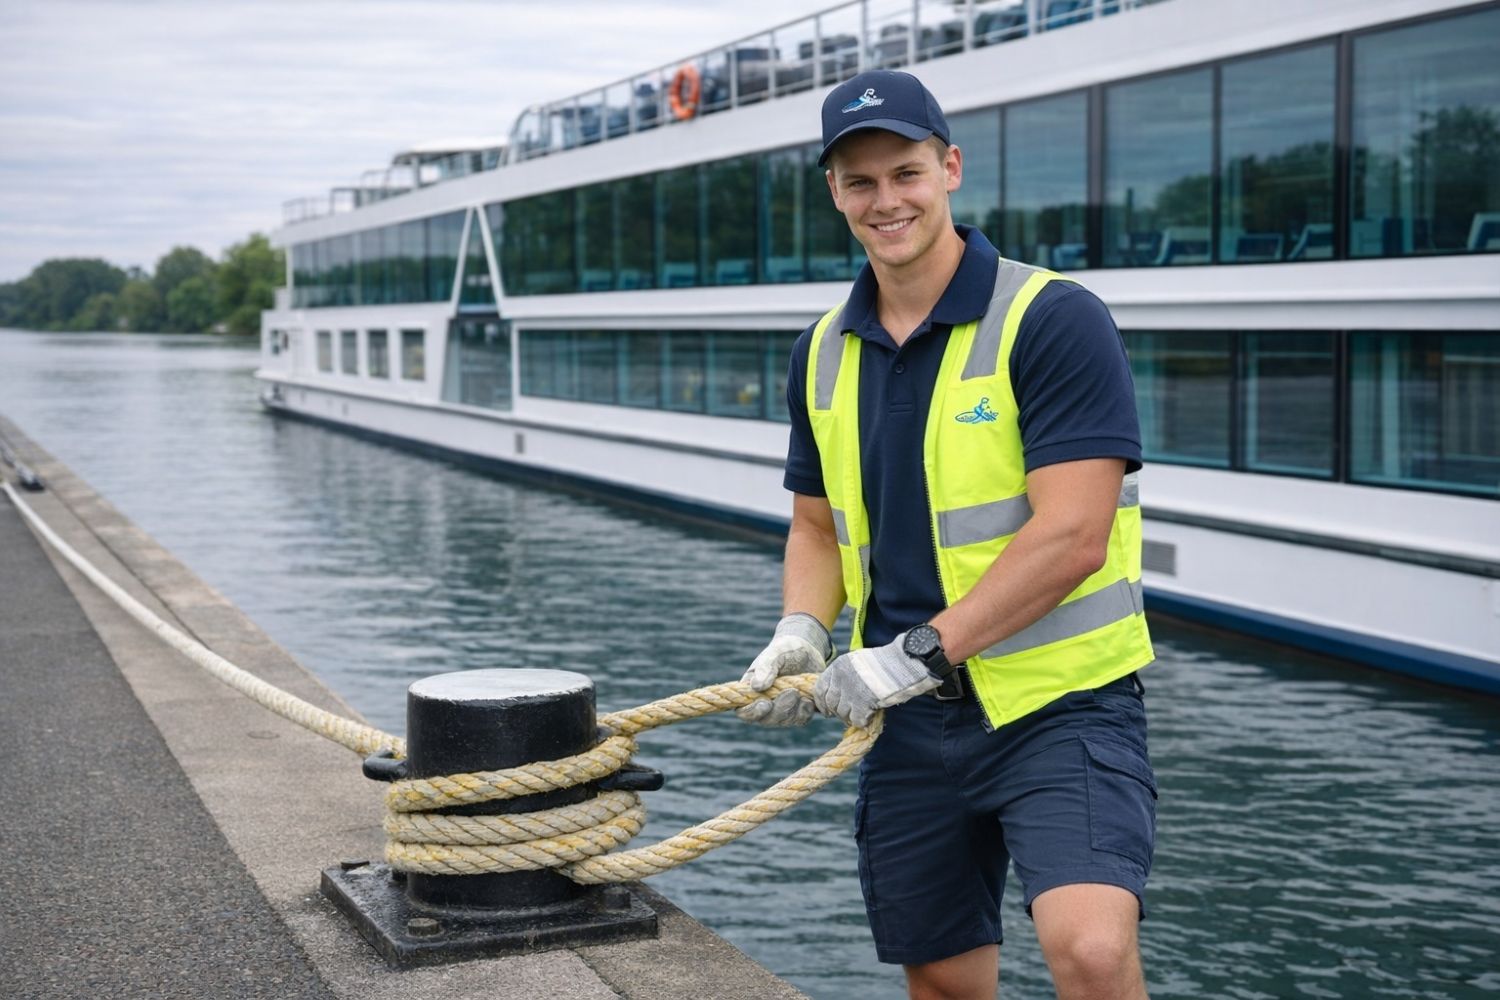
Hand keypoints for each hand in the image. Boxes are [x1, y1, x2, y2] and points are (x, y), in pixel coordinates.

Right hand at [736, 613, 832, 726]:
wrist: (807, 650)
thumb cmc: (785, 649)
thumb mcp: (776, 653)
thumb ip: (766, 667)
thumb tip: (756, 686)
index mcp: (751, 690)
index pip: (744, 711)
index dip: (752, 712)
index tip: (766, 703)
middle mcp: (765, 703)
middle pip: (766, 720)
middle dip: (780, 709)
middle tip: (792, 692)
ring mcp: (782, 708)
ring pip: (784, 721)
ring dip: (793, 710)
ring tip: (800, 691)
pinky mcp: (799, 710)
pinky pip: (800, 719)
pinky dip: (805, 711)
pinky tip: (809, 699)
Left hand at [812, 632, 940, 727]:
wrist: (900, 665)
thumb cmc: (883, 663)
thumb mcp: (856, 662)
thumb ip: (844, 675)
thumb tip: (835, 694)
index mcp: (837, 666)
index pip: (820, 689)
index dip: (822, 703)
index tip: (826, 710)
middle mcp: (840, 679)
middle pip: (831, 704)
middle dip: (837, 711)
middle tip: (848, 713)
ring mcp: (851, 693)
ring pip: (843, 714)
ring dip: (851, 716)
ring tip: (862, 712)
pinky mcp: (862, 705)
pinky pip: (856, 720)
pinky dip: (862, 721)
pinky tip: (870, 716)